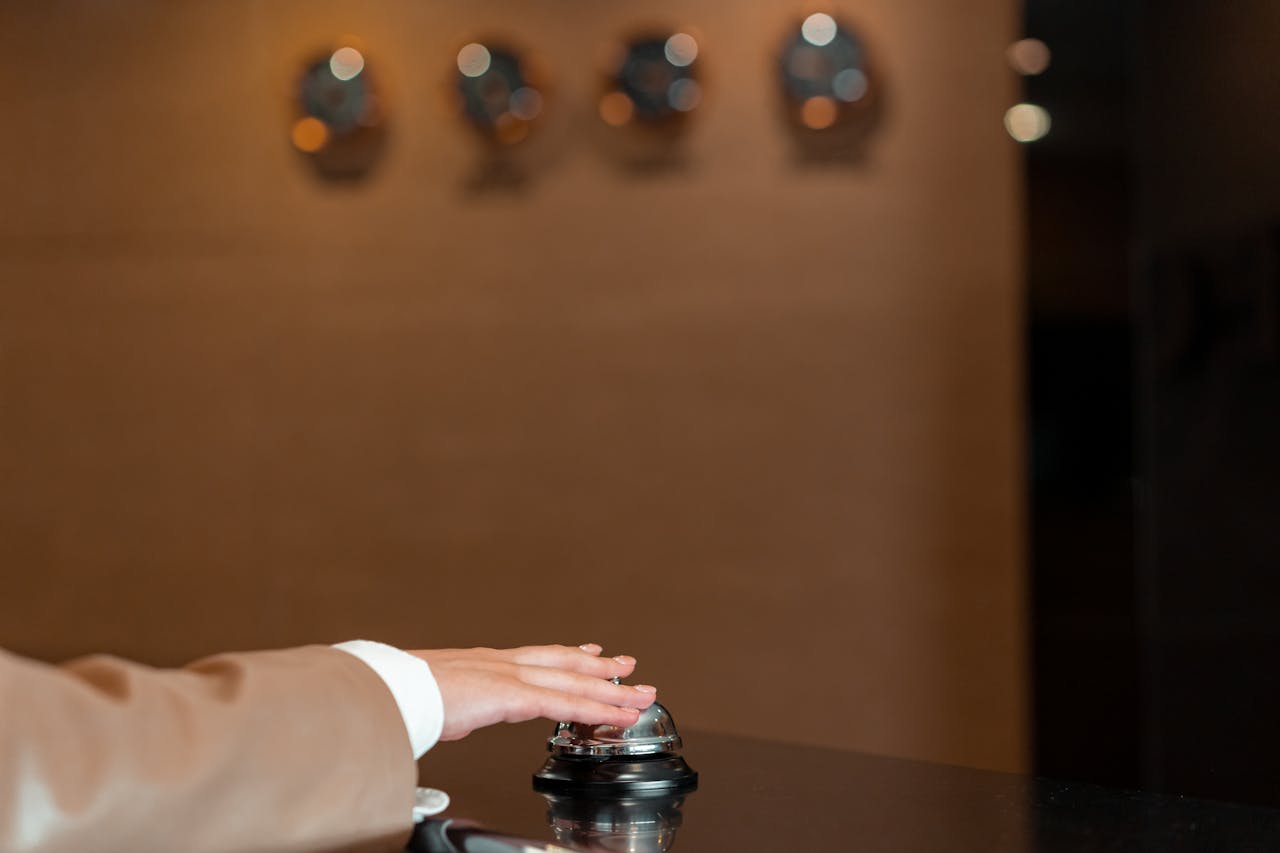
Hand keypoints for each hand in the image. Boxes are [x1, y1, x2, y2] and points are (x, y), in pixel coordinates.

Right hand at [409, 643, 657, 740]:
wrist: (387, 689)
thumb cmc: (398, 696)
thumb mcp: (432, 700)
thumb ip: (452, 708)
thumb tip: (451, 717)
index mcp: (482, 665)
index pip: (536, 656)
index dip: (568, 655)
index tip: (591, 653)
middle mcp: (501, 664)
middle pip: (563, 662)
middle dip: (600, 668)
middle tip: (630, 667)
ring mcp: (509, 676)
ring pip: (573, 682)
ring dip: (611, 690)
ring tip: (640, 694)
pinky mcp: (512, 695)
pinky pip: (564, 703)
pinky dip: (595, 709)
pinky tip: (616, 714)